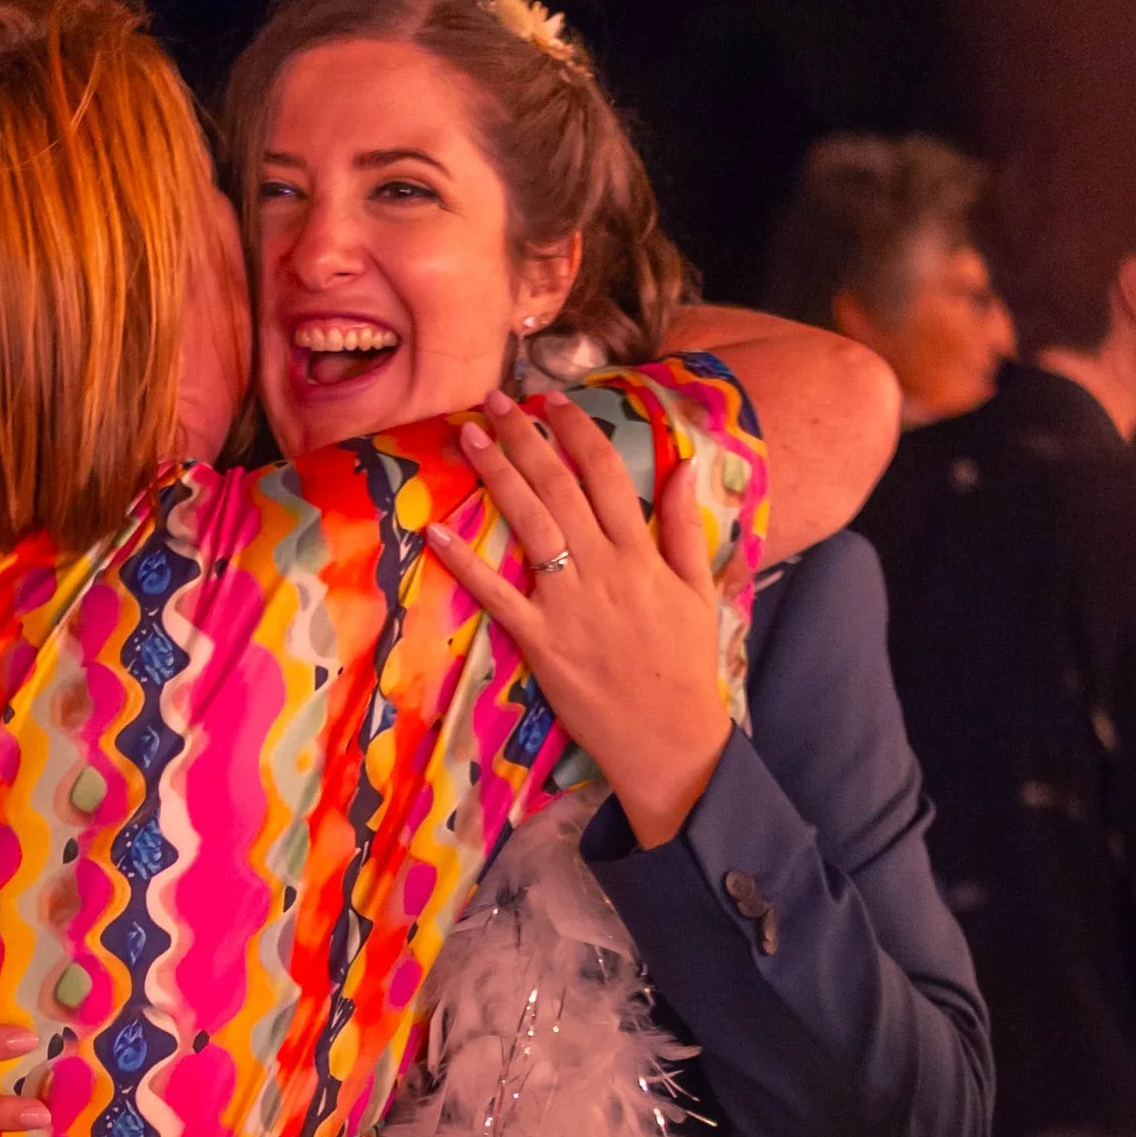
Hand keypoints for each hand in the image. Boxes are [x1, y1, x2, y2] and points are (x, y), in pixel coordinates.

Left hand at [425, 394, 731, 848]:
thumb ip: (685, 527)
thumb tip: (684, 466)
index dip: (575, 429)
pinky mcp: (541, 641)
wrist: (672, 738)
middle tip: (493, 400)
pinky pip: (498, 595)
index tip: (550, 398)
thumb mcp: (698, 590)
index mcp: (641, 553)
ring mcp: (569, 604)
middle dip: (524, 436)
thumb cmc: (684, 664)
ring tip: (469, 436)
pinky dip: (467, 563)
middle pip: (559, 486)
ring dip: (497, 475)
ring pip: (529, 524)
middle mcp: (604, 568)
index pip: (605, 472)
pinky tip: (436, 531)